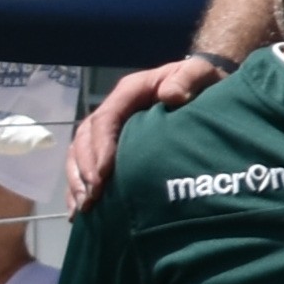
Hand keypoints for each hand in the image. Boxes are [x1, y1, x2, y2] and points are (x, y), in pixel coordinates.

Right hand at [67, 60, 220, 211]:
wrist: (205, 82)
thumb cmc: (201, 78)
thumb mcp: (198, 73)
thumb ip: (187, 79)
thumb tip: (171, 95)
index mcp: (129, 93)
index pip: (105, 119)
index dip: (101, 147)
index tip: (104, 174)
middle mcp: (113, 110)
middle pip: (85, 139)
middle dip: (85, 170)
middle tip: (92, 197)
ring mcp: (110, 128)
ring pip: (79, 154)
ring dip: (78, 181)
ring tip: (83, 208)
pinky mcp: (113, 145)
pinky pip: (88, 164)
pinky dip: (81, 186)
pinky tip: (80, 211)